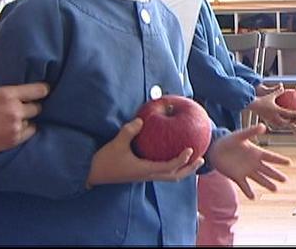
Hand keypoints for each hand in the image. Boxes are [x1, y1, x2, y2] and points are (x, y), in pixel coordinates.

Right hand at [0, 65, 46, 157]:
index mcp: (7, 95)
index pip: (39, 90)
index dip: (43, 89)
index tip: (43, 89)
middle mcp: (15, 111)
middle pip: (37, 107)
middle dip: (32, 104)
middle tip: (25, 104)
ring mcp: (15, 128)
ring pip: (32, 121)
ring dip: (27, 118)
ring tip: (18, 117)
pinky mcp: (12, 141)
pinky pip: (29, 134)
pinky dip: (25, 130)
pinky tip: (17, 127)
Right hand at [86, 118, 203, 187]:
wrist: (92, 174)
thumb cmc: (105, 160)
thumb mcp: (116, 143)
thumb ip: (129, 131)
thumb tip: (142, 120)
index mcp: (145, 170)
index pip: (169, 167)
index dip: (181, 159)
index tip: (191, 149)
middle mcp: (148, 175)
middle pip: (175, 176)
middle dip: (190, 168)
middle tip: (202, 158)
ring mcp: (146, 176)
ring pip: (170, 176)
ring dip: (184, 169)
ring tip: (195, 159)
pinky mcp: (143, 173)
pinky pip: (163, 172)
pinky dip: (174, 166)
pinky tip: (176, 156)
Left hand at [208, 123, 290, 199]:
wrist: (215, 149)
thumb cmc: (229, 140)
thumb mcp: (240, 135)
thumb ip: (252, 131)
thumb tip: (263, 126)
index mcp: (256, 152)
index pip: (271, 157)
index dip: (280, 160)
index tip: (290, 163)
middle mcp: (254, 163)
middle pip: (268, 170)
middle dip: (276, 175)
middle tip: (286, 180)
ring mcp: (246, 171)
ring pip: (259, 179)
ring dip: (267, 184)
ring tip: (276, 189)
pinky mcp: (237, 177)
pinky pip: (244, 185)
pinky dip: (248, 191)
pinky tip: (253, 197)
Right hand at [247, 85, 295, 127]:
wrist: (251, 105)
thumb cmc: (261, 99)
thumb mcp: (270, 94)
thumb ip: (277, 91)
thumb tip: (283, 87)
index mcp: (276, 110)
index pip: (287, 113)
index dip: (294, 114)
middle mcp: (273, 116)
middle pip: (284, 122)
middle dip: (290, 122)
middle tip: (294, 120)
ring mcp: (269, 120)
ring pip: (279, 125)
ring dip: (284, 124)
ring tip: (287, 123)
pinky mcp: (266, 121)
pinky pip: (274, 124)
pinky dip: (277, 124)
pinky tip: (278, 122)